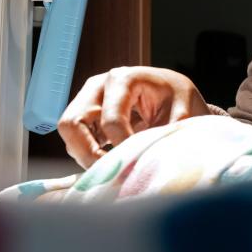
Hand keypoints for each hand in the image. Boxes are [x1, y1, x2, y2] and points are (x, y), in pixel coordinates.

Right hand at [57, 66, 210, 167]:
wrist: (175, 92)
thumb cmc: (179, 98)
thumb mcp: (182, 113)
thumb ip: (165, 136)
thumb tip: (147, 164)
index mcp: (123, 79)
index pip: (111, 120)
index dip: (123, 148)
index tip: (137, 165)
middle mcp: (99, 85)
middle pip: (73, 122)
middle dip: (88, 153)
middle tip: (111, 173)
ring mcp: (89, 99)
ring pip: (69, 132)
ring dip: (85, 155)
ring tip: (112, 168)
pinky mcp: (87, 114)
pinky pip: (75, 138)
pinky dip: (86, 154)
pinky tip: (109, 161)